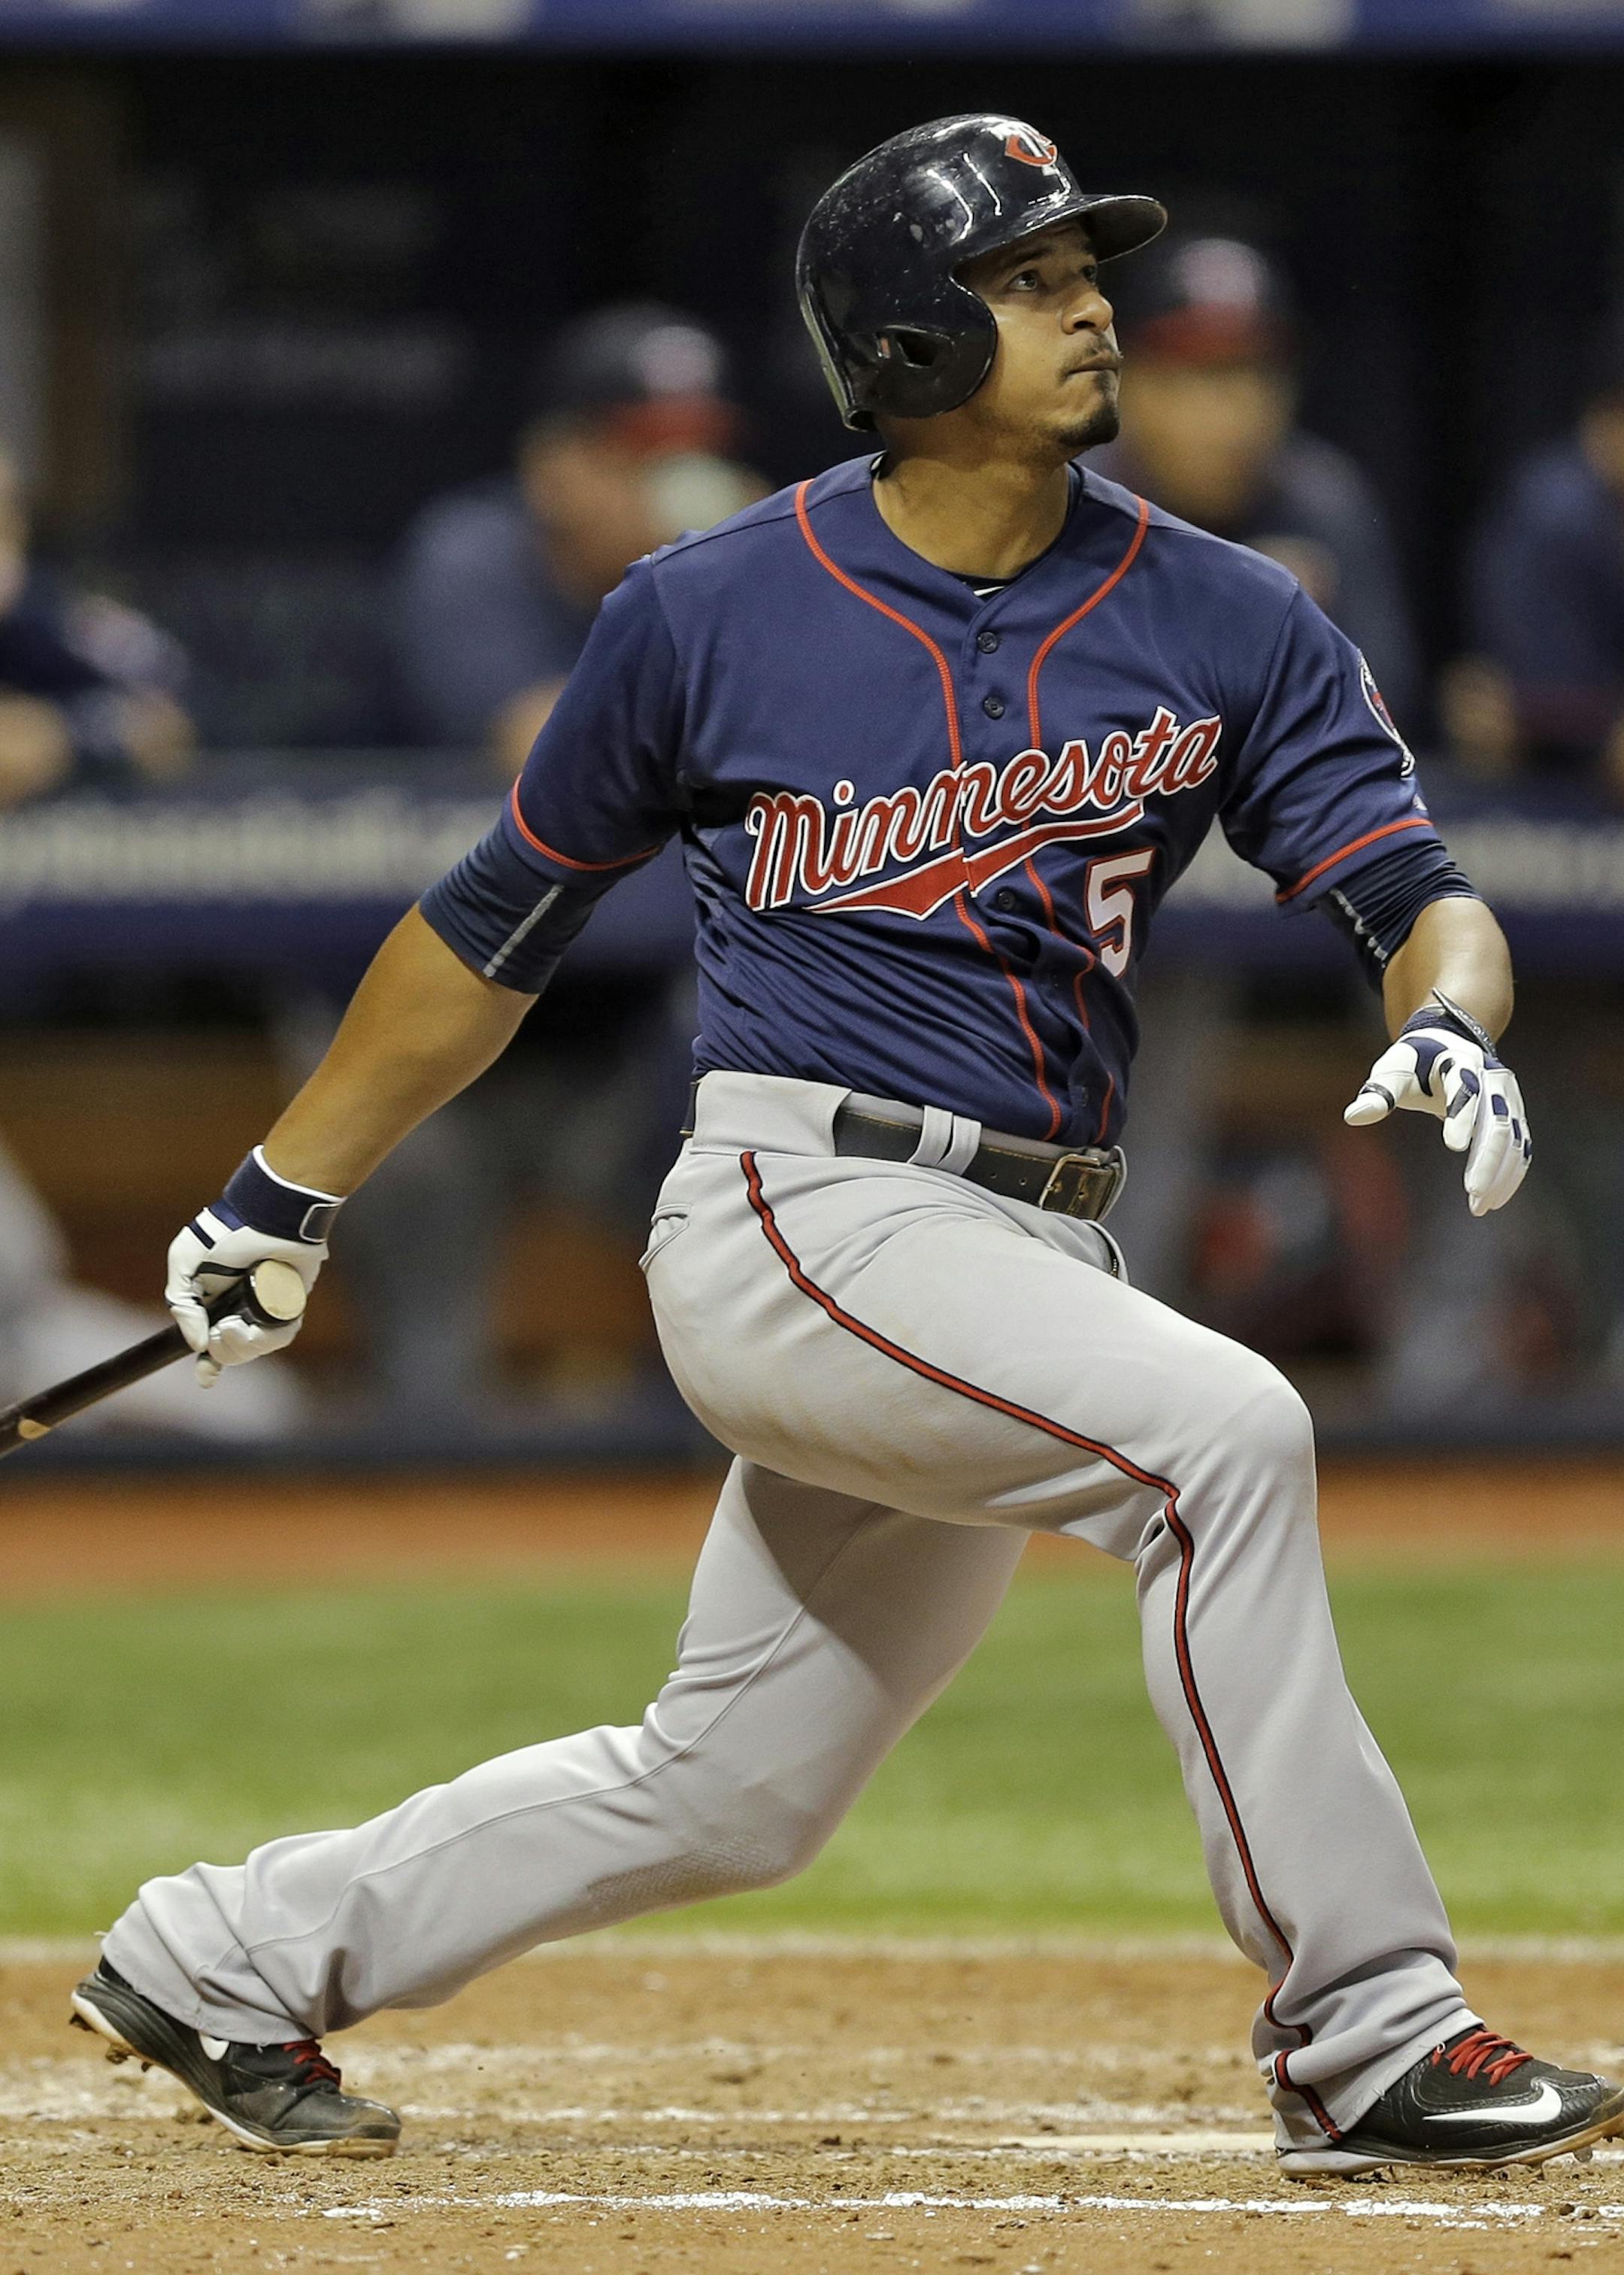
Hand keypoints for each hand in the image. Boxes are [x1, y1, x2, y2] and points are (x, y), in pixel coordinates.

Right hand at [165, 1148, 341, 1384]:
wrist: (268, 1216)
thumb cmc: (224, 1233)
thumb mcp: (184, 1260)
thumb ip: (182, 1303)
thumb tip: (197, 1343)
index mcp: (214, 1302)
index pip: (210, 1342)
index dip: (208, 1365)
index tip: (206, 1377)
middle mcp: (240, 1308)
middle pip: (232, 1351)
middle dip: (225, 1351)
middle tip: (224, 1329)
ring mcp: (267, 1308)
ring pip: (256, 1347)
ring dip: (244, 1346)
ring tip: (238, 1325)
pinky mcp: (292, 1304)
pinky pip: (282, 1334)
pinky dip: (270, 1336)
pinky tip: (259, 1324)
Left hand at [1344, 993, 1531, 1216]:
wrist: (1446, 1044)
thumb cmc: (1412, 1062)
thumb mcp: (1391, 1071)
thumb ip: (1378, 1094)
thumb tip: (1352, 1116)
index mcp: (1460, 1061)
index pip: (1466, 1088)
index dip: (1462, 1116)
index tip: (1454, 1147)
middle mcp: (1492, 1078)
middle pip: (1497, 1120)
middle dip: (1487, 1157)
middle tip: (1472, 1191)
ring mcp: (1508, 1097)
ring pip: (1514, 1137)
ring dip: (1501, 1172)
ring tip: (1480, 1206)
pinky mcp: (1514, 1114)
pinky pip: (1520, 1146)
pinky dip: (1511, 1173)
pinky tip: (1494, 1200)